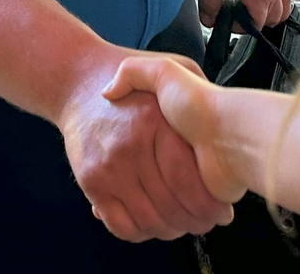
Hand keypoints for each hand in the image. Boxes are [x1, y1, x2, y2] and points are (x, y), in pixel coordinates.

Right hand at [58, 51, 236, 241]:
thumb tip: (222, 121)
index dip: (209, 204)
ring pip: (147, 221)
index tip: (222, 212)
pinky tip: (152, 224)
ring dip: (170, 231)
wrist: (78, 81)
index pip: (186, 180)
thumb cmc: (130, 79)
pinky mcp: (91, 182)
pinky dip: (140, 233)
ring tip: (183, 225)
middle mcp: (129, 148)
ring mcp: (108, 168)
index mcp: (154, 123)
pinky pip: (119, 224)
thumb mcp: (169, 66)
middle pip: (169, 205)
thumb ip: (197, 85)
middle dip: (195, 222)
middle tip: (207, 223)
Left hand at [194, 0, 292, 27]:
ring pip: (282, 8)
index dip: (239, 27)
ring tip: (245, 7)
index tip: (224, 19)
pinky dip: (272, 1)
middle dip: (254, 22)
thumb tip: (209, 21)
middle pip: (273, 19)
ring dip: (267, 13)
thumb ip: (209, 4)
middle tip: (233, 13)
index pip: (257, 24)